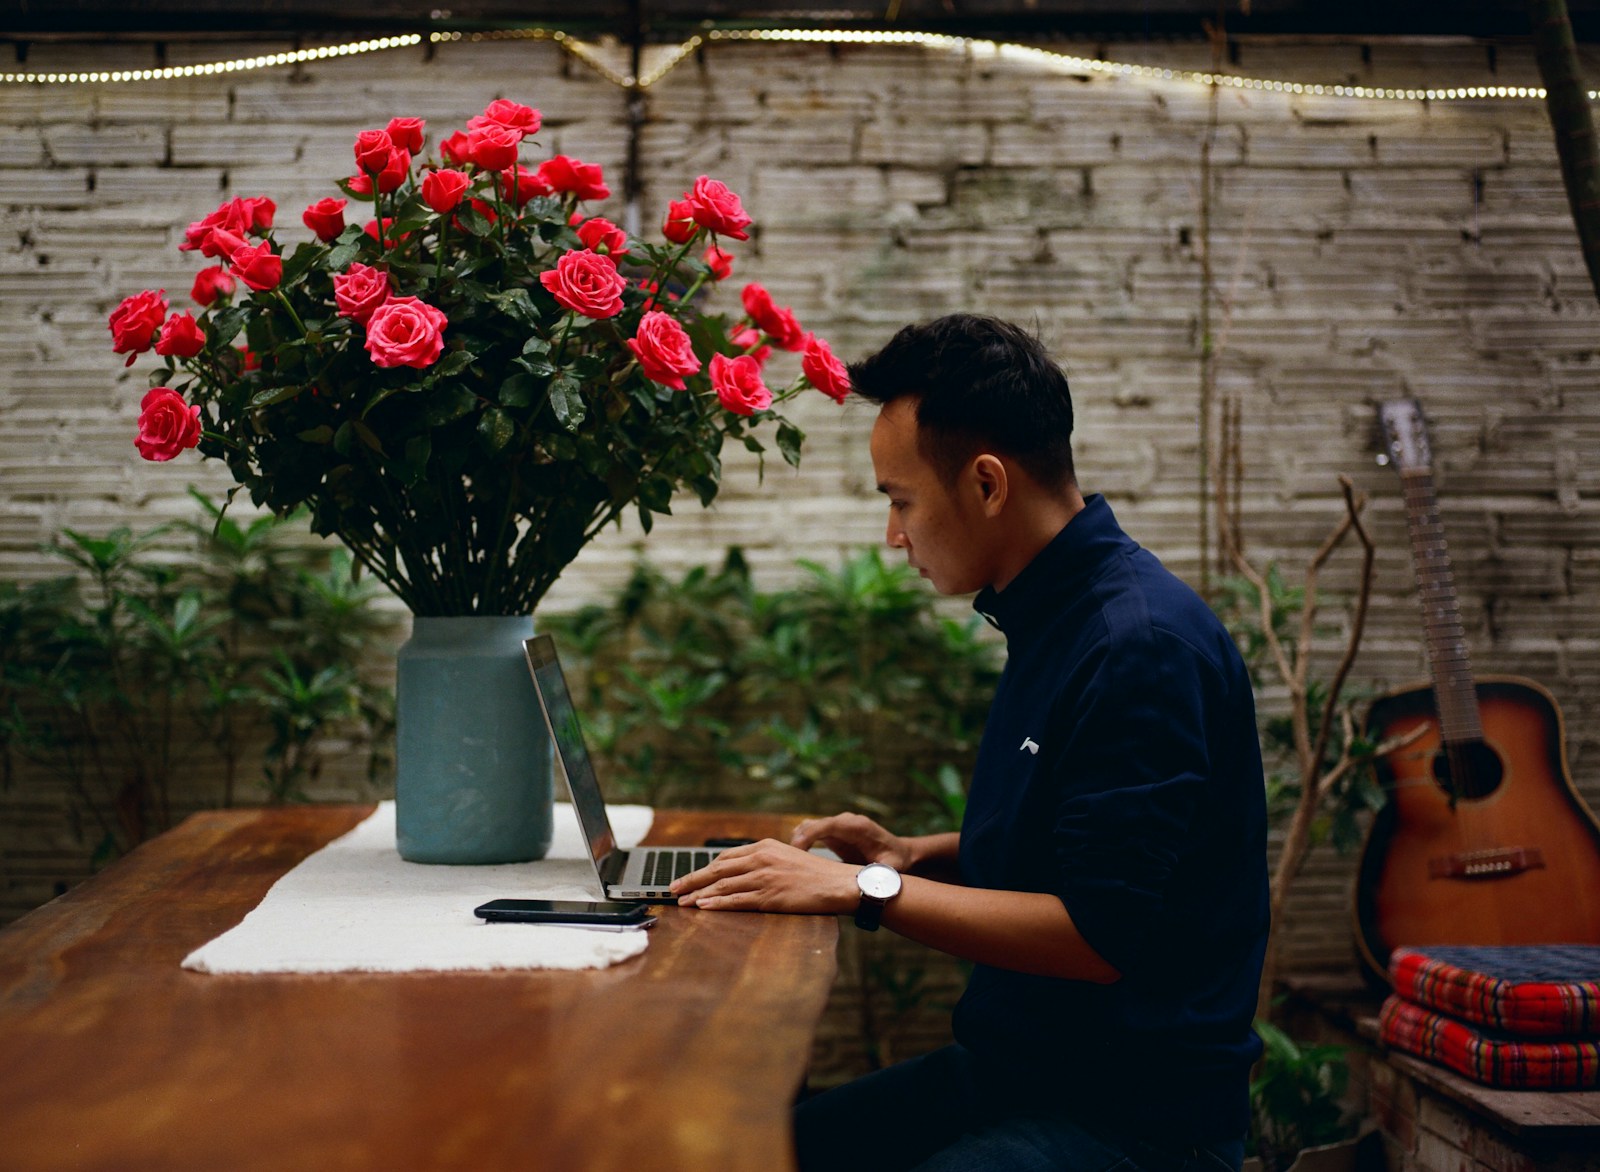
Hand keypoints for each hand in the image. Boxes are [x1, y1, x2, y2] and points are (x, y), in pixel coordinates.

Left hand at [670, 839, 858, 913]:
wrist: (839, 883)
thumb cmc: (816, 874)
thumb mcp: (787, 856)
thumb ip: (764, 860)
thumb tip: (741, 870)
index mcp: (765, 846)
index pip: (725, 857)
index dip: (703, 868)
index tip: (688, 876)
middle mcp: (761, 858)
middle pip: (717, 869)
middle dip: (692, 879)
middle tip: (673, 889)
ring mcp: (765, 877)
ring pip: (722, 885)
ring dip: (698, 894)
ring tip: (682, 902)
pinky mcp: (770, 896)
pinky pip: (736, 900)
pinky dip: (716, 904)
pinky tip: (703, 907)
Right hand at [788, 812, 914, 870]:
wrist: (900, 853)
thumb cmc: (896, 861)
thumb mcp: (891, 869)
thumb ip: (880, 873)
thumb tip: (868, 881)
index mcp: (857, 826)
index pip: (828, 825)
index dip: (810, 835)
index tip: (797, 851)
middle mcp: (845, 822)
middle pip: (813, 824)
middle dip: (798, 841)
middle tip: (788, 863)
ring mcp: (837, 826)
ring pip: (808, 827)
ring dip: (797, 843)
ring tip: (790, 864)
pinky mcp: (832, 833)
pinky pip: (810, 833)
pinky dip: (800, 844)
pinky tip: (797, 861)